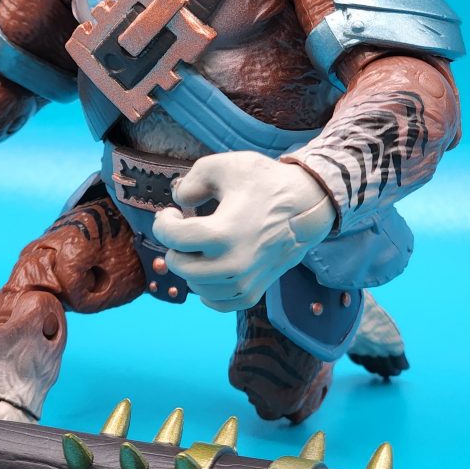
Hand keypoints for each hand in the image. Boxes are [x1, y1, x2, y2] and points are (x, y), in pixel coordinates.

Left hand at [152, 151, 335, 312]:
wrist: (307, 205)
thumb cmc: (265, 182)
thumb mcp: (224, 166)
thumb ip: (191, 181)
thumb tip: (178, 201)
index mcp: (222, 233)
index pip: (172, 238)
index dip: (163, 223)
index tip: (171, 213)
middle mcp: (233, 264)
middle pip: (180, 265)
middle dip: (175, 245)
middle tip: (184, 229)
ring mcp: (244, 282)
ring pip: (195, 285)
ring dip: (190, 266)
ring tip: (200, 245)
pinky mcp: (254, 292)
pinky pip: (217, 302)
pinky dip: (206, 289)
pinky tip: (209, 269)